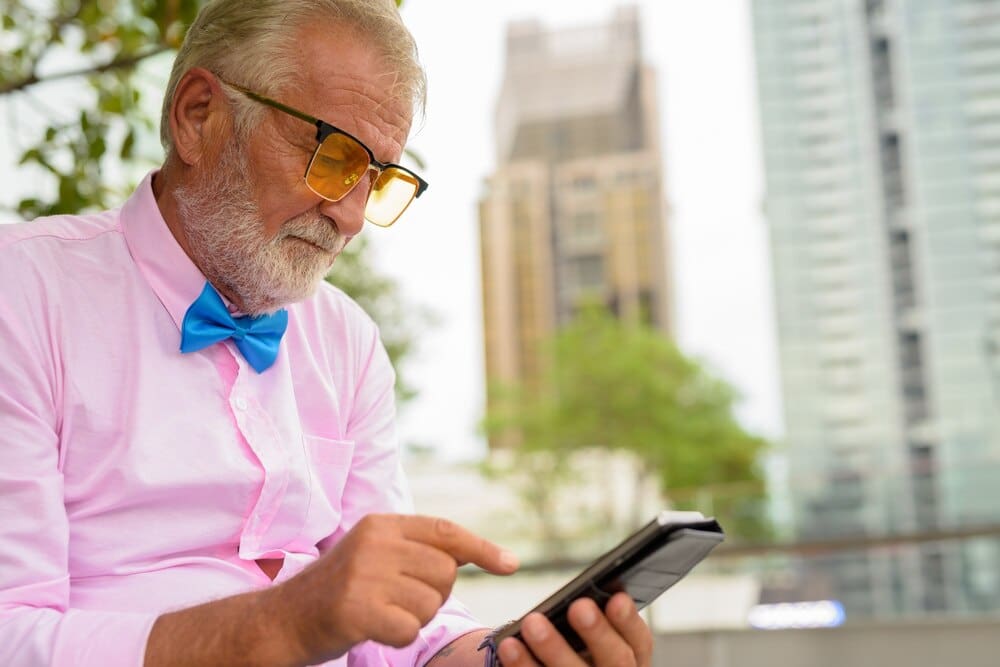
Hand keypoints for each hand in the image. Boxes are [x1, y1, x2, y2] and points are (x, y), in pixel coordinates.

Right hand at [274, 514, 518, 663]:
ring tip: (381, 611)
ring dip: (414, 617)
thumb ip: (419, 548)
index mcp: (382, 524)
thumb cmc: (340, 589)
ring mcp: (364, 574)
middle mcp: (375, 542)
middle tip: (398, 598)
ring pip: (430, 603)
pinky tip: (373, 627)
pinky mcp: (356, 608)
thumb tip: (480, 553)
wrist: (283, 619)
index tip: (511, 563)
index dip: (482, 548)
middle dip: (433, 594)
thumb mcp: (376, 553)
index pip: (445, 531)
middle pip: (445, 572)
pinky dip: (398, 636)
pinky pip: (410, 629)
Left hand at [497, 593, 652, 666]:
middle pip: (615, 662)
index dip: (629, 622)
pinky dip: (524, 666)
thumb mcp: (593, 639)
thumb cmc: (575, 652)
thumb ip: (596, 618)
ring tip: (532, 622)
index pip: (640, 643)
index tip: (616, 599)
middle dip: (597, 634)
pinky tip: (509, 646)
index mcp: (631, 662)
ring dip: (554, 650)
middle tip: (578, 607)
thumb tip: (588, 589)